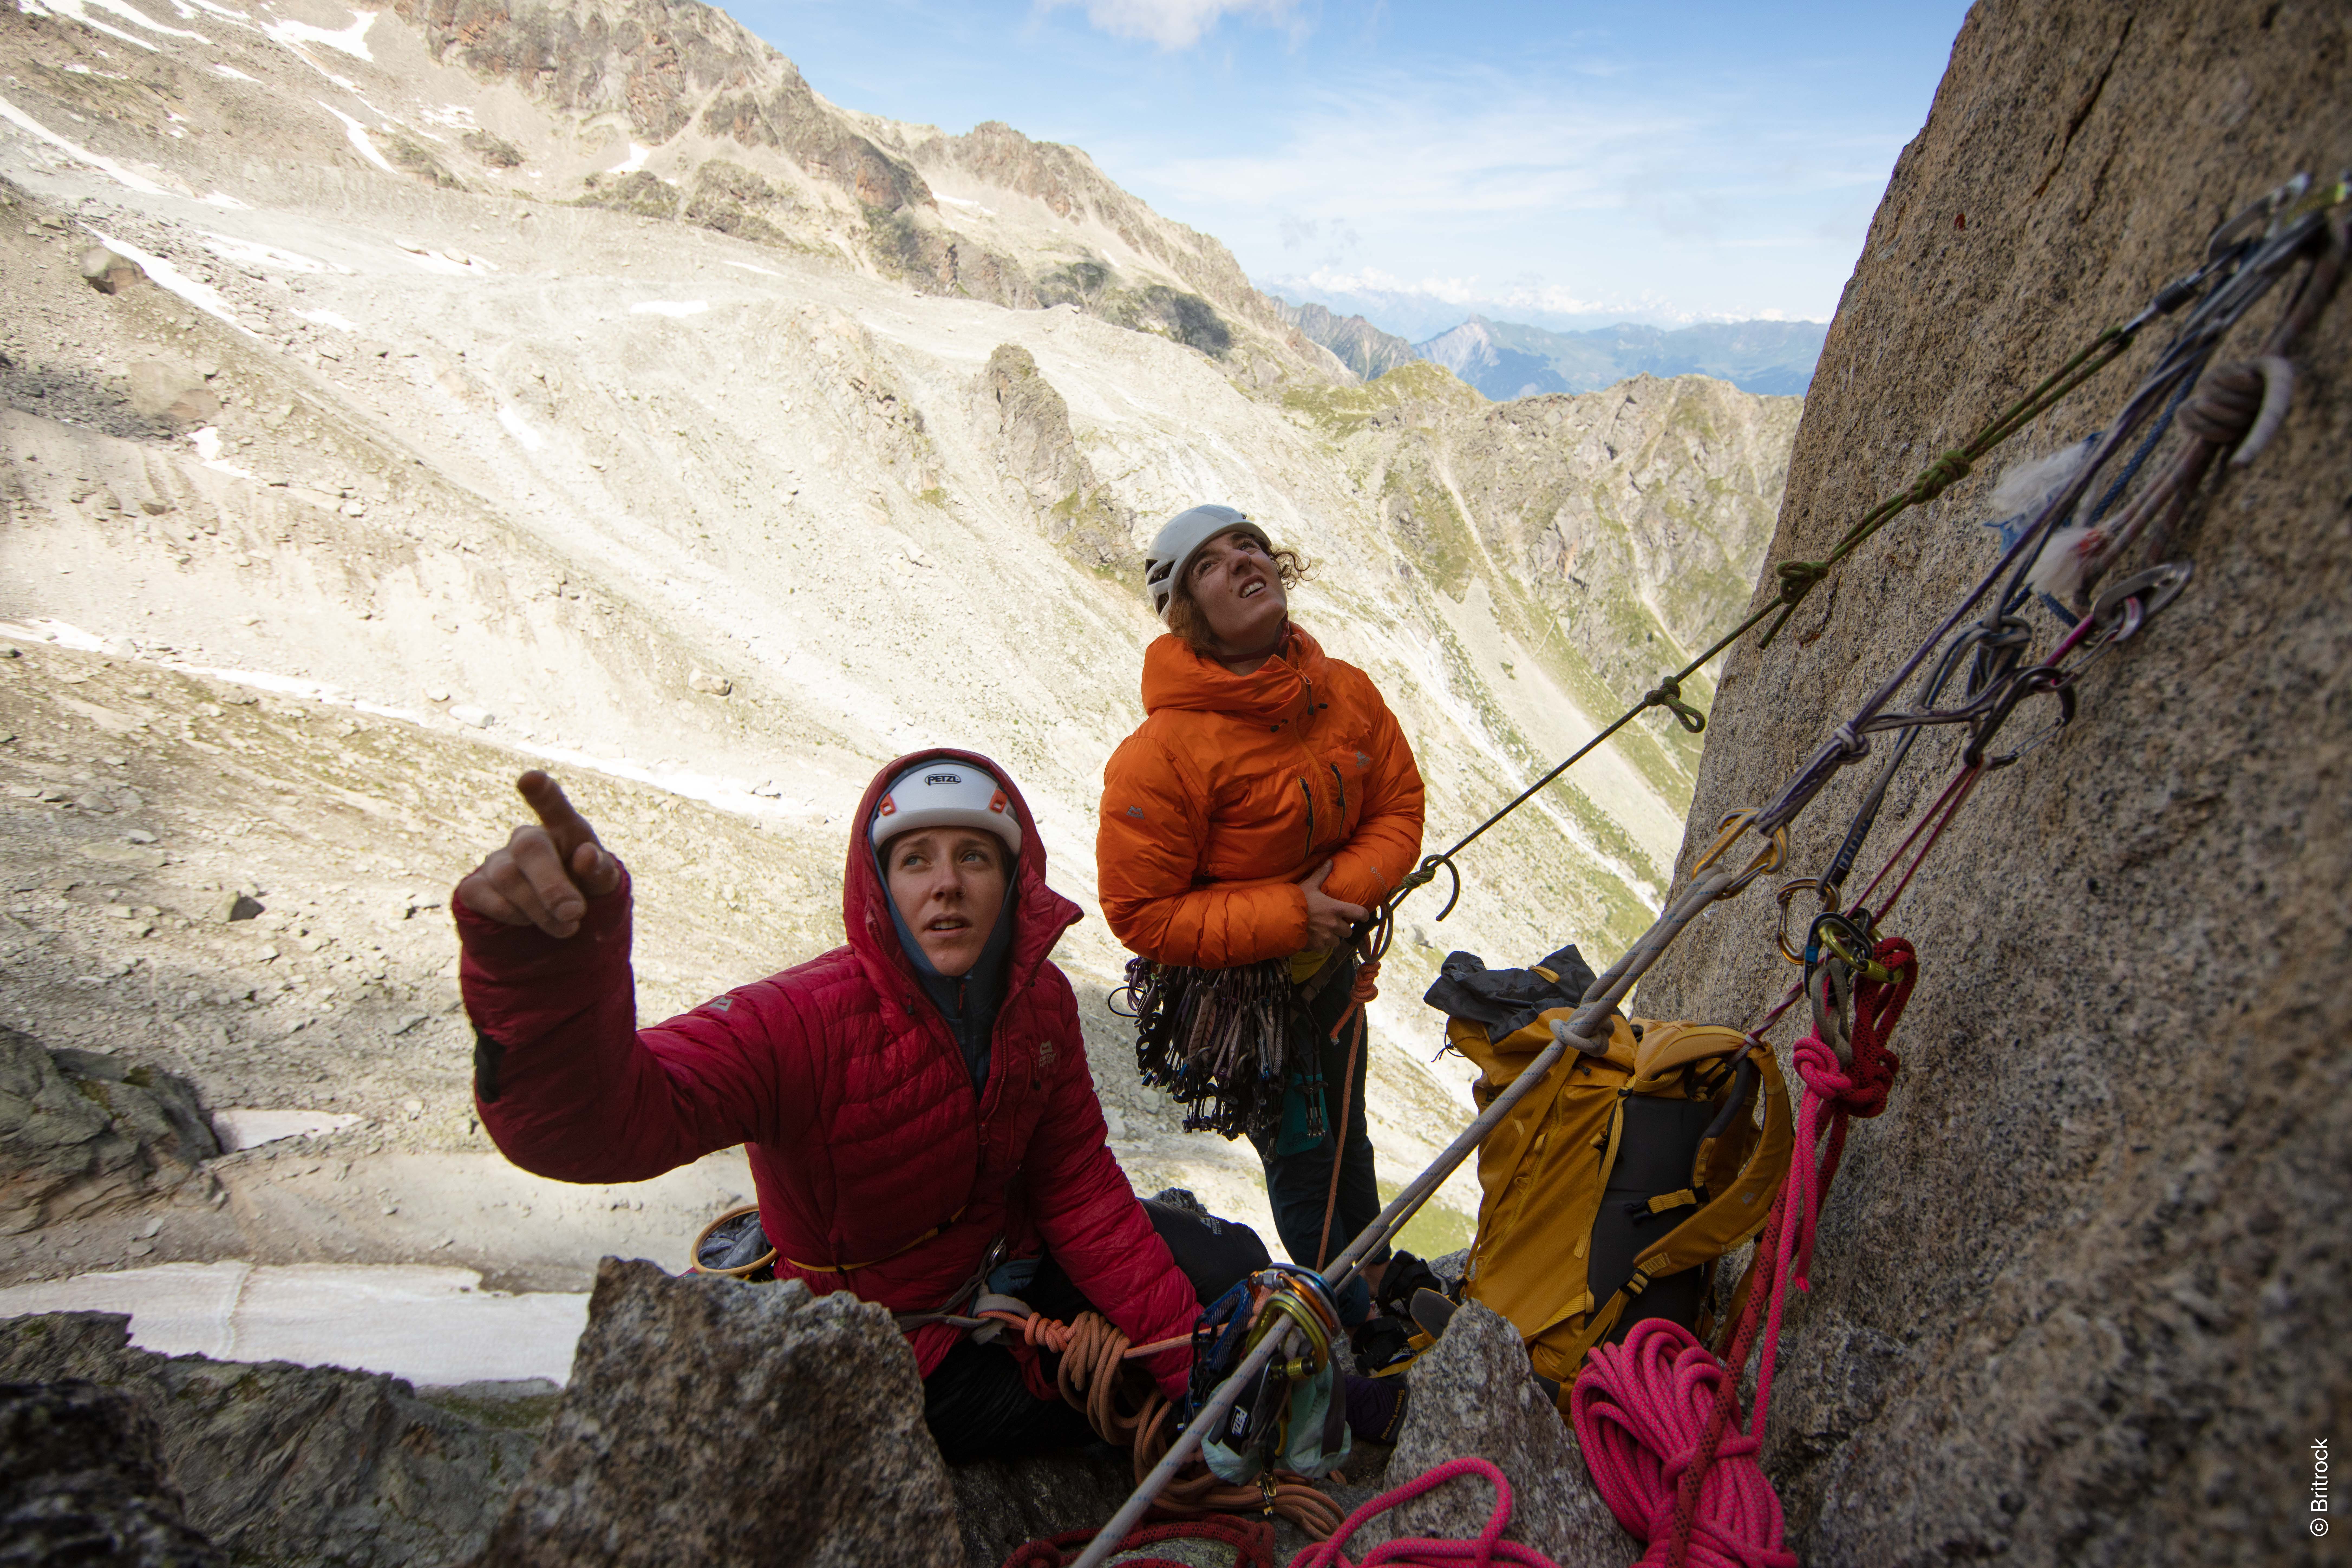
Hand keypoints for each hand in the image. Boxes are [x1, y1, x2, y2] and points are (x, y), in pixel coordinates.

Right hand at [455, 771, 622, 937]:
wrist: (557, 922)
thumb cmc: (584, 891)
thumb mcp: (602, 883)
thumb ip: (600, 871)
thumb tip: (586, 854)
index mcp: (564, 830)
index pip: (554, 805)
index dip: (543, 793)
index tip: (530, 779)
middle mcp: (527, 839)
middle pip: (530, 848)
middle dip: (552, 885)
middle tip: (575, 913)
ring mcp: (496, 861)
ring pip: (508, 879)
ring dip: (540, 910)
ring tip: (566, 926)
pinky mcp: (474, 887)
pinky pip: (483, 897)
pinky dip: (510, 916)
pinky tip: (528, 921)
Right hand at [1297, 861, 1367, 950]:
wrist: (1281, 917)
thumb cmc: (1297, 900)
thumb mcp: (1310, 885)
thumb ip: (1321, 874)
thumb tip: (1329, 861)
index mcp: (1336, 908)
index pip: (1359, 913)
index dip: (1364, 916)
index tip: (1364, 917)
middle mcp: (1334, 924)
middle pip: (1348, 931)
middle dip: (1343, 928)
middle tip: (1336, 924)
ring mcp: (1326, 936)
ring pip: (1337, 941)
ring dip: (1333, 938)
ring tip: (1325, 933)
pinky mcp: (1317, 946)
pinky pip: (1324, 948)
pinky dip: (1321, 945)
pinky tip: (1315, 940)